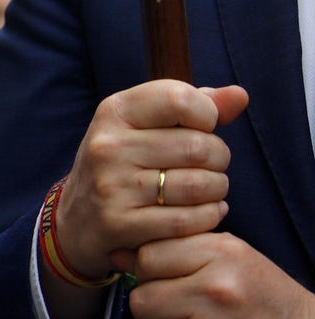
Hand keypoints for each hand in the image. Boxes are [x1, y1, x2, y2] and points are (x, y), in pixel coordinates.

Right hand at [52, 82, 246, 281]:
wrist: (77, 219)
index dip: (207, 114)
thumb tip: (240, 95)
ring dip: (217, 190)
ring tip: (207, 190)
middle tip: (209, 166)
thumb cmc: (124, 164)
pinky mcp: (120, 223)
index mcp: (114, 111)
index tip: (201, 127)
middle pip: (199, 146)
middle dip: (219, 158)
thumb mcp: (144, 126)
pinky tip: (204, 212)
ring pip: (199, 186)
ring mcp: (112, 185)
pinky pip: (189, 221)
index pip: (180, 98)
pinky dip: (208, 217)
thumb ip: (193, 106)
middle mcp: (108, 145)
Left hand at [125, 232, 314, 318]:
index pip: (147, 254)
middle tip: (170, 296)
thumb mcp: (224, 253)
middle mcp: (217, 284)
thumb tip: (116, 254)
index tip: (159, 271)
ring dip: (156, 316)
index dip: (145, 265)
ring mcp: (215, 318)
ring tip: (182, 311)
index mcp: (219, 250)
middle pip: (143, 291)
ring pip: (149, 316)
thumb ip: (174, 247)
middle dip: (148, 294)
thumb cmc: (256, 286)